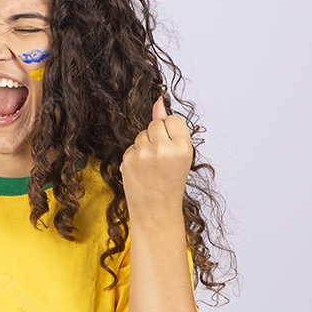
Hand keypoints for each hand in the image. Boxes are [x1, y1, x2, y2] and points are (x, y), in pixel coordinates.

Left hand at [119, 95, 192, 218]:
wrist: (156, 210)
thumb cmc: (170, 183)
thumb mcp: (180, 155)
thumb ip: (171, 128)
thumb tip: (159, 102)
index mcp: (183, 147)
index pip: (172, 119)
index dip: (170, 132)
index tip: (171, 147)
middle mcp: (164, 149)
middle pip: (155, 124)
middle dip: (156, 136)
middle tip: (161, 159)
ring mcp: (144, 154)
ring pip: (141, 134)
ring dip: (144, 145)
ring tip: (151, 166)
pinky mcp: (129, 160)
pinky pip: (131, 147)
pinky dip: (134, 156)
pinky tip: (141, 171)